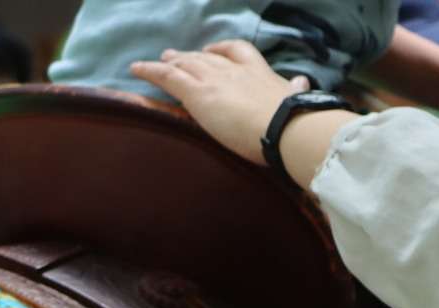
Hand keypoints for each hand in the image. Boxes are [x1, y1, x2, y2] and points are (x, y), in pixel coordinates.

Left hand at [130, 41, 307, 165]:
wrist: (284, 126)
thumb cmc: (294, 120)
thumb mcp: (296, 99)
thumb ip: (295, 90)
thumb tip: (301, 83)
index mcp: (258, 73)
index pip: (238, 53)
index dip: (222, 51)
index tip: (214, 52)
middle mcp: (233, 70)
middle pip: (206, 58)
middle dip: (191, 56)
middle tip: (176, 56)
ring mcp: (213, 80)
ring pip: (186, 64)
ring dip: (171, 62)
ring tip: (159, 61)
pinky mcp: (197, 93)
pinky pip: (167, 77)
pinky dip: (150, 70)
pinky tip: (136, 69)